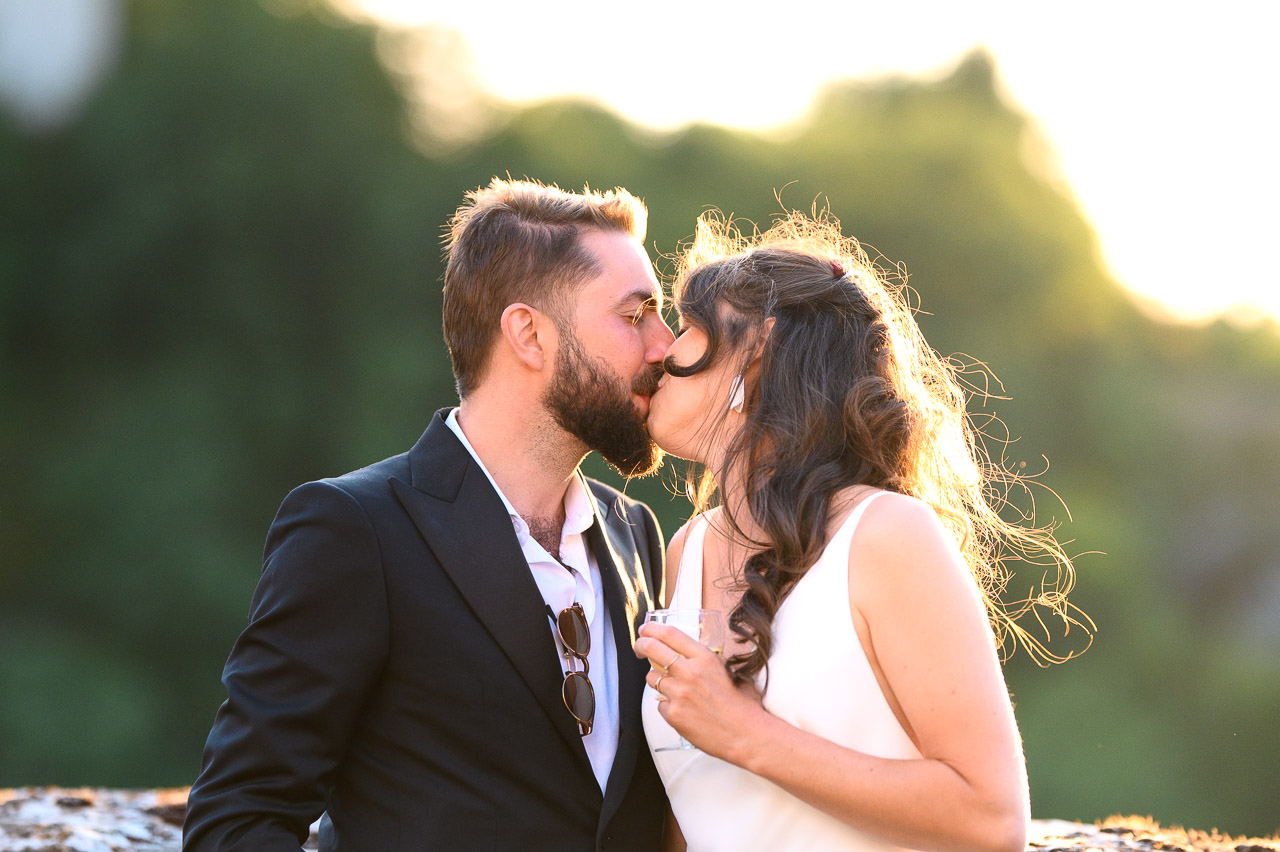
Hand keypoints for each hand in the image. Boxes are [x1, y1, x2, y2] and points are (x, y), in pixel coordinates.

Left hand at [634, 622, 765, 761]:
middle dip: (641, 645)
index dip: (652, 629)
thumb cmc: (741, 706)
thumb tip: (688, 657)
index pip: (669, 633)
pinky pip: (660, 704)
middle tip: (639, 648)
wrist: (745, 735)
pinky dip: (667, 706)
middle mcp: (689, 672)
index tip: (646, 630)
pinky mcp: (673, 713)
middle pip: (652, 649)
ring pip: (652, 678)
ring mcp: (679, 693)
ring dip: (658, 680)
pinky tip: (684, 710)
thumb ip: (705, 662)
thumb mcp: (726, 672)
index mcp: (704, 658)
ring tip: (674, 689)